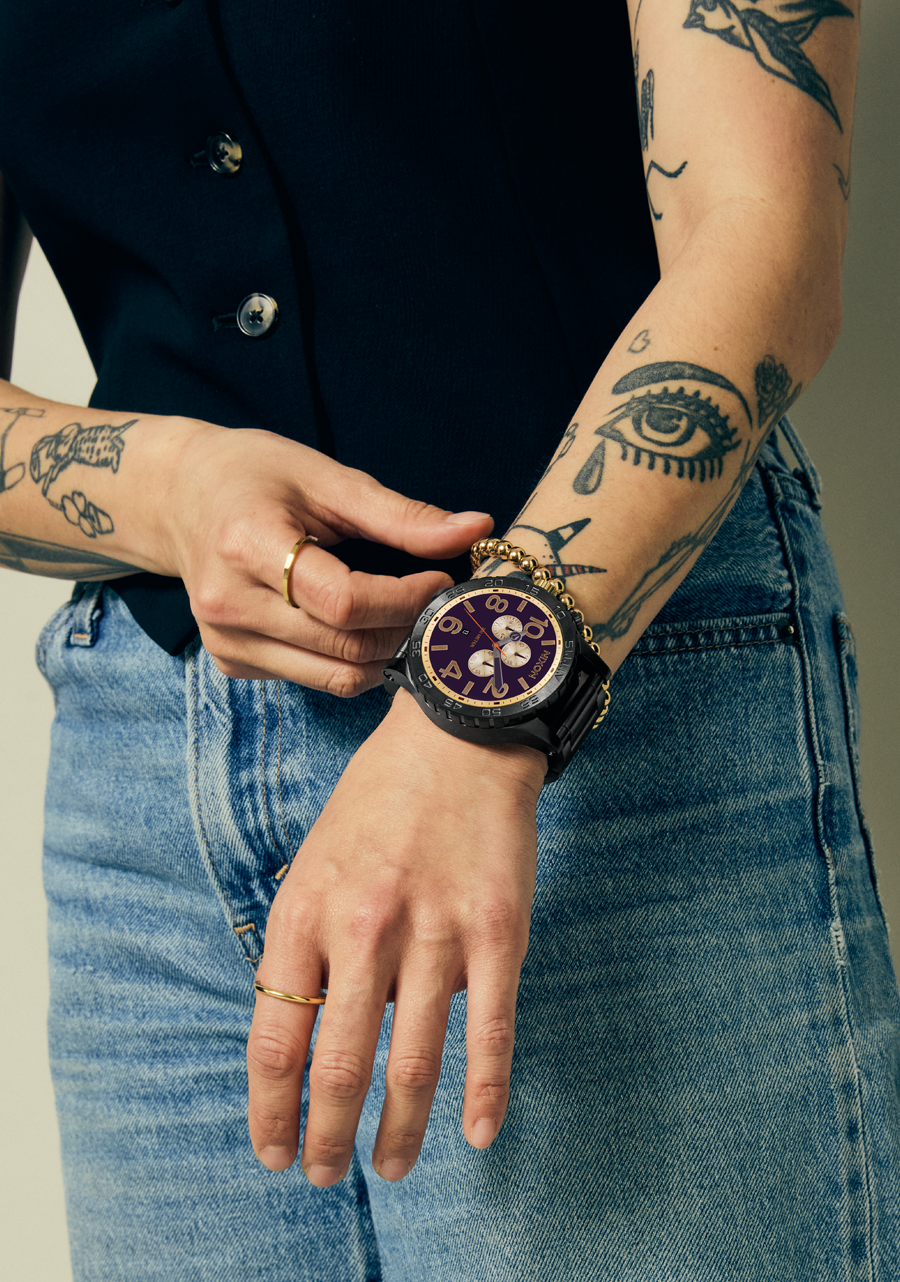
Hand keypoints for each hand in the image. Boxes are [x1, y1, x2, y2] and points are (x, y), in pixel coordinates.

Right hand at [153, 422, 492, 691]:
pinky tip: (361, 627)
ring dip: (387, 654)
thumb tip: (477, 530)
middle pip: (346, 646)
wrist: (180, 497)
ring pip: (336, 677)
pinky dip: (351, 660)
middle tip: (437, 603)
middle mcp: (228, 603)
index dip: (405, 599)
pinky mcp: (231, 663)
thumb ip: (401, 515)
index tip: (440, 579)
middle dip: (407, 629)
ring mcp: (226, 641)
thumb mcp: (328, 478)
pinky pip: (313, 679)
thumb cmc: (256, 476)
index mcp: (248, 545)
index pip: (343, 602)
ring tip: (407, 616)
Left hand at [246, 689, 545, 1182]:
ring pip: (412, 1062)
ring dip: (398, 1131)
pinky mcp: (497, 932)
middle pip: (337, 1065)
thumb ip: (310, 947)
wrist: (458, 737)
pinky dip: (485, 1091)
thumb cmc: (378, 802)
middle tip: (326, 1175)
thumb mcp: (315, 862)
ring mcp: (435, 932)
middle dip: (327, 1137)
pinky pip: (490, 1030)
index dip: (271, 1110)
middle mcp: (364, 927)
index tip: (274, 1151)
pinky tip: (480, 1134)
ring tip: (390, 1168)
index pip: (274, 1039)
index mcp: (306, 911)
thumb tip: (319, 1035)